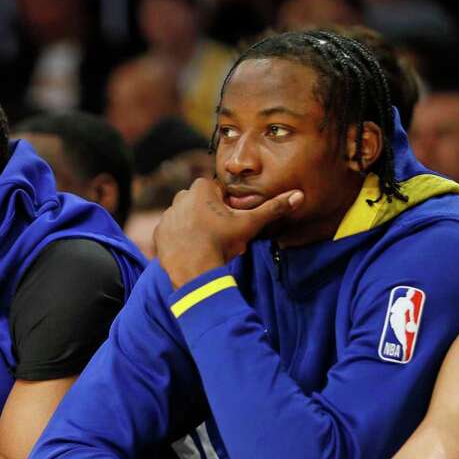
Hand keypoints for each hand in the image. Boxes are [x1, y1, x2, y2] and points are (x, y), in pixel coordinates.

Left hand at [154, 177, 302, 287]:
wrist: (194, 270)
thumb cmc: (221, 242)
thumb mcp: (250, 224)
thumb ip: (273, 208)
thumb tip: (299, 195)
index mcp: (200, 189)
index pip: (218, 191)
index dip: (228, 206)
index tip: (232, 220)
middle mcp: (179, 197)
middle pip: (202, 203)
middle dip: (212, 215)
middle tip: (222, 234)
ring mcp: (167, 215)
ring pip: (188, 217)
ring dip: (197, 226)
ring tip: (208, 244)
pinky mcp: (159, 233)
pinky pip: (174, 232)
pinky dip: (182, 239)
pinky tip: (193, 250)